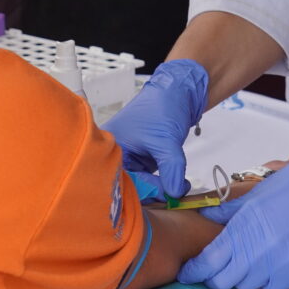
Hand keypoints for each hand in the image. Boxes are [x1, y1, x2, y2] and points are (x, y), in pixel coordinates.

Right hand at [101, 59, 207, 197]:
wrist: (178, 92)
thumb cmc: (164, 106)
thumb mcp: (167, 140)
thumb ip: (171, 169)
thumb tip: (174, 194)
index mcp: (110, 146)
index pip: (122, 180)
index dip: (145, 190)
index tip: (167, 196)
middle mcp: (115, 154)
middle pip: (129, 185)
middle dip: (153, 192)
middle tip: (175, 194)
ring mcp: (129, 157)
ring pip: (141, 184)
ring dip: (160, 188)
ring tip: (179, 187)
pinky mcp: (141, 159)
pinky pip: (148, 178)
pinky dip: (163, 182)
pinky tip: (176, 182)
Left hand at [177, 131, 288, 288]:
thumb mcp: (255, 195)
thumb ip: (227, 211)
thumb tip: (206, 216)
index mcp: (242, 229)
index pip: (208, 262)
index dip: (195, 271)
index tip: (190, 272)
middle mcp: (258, 252)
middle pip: (224, 281)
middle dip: (216, 276)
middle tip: (216, 268)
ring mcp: (279, 265)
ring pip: (248, 286)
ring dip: (242, 277)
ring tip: (245, 263)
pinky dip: (266, 281)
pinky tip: (268, 266)